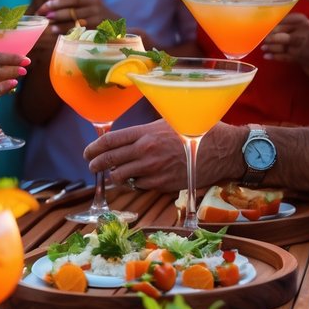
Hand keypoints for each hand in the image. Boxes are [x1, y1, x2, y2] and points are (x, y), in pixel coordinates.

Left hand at [39, 0, 113, 34]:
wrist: (120, 28)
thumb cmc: (104, 14)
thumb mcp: (100, 2)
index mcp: (91, 0)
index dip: (58, 2)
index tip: (45, 6)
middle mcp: (94, 9)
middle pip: (73, 11)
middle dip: (57, 13)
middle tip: (45, 16)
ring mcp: (96, 21)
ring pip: (76, 23)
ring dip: (62, 25)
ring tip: (50, 27)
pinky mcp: (97, 32)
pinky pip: (81, 33)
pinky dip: (71, 34)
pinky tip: (61, 36)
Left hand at [84, 119, 243, 191]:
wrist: (221, 150)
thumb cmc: (196, 131)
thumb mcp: (168, 122)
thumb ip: (147, 132)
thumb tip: (131, 138)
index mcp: (145, 133)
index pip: (110, 141)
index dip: (95, 148)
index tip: (88, 153)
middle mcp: (145, 151)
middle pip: (110, 160)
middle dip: (97, 165)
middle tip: (92, 166)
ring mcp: (153, 170)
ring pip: (122, 177)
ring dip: (116, 176)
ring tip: (115, 175)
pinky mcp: (162, 184)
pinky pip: (140, 186)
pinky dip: (137, 183)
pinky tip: (140, 179)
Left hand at [261, 13, 308, 62]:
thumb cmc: (304, 37)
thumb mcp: (299, 26)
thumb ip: (284, 23)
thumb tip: (263, 23)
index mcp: (301, 20)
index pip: (282, 19)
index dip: (271, 22)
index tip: (261, 24)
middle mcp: (302, 31)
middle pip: (280, 33)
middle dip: (269, 36)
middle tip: (260, 37)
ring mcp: (300, 45)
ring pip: (280, 46)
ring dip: (270, 47)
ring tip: (263, 47)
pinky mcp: (298, 56)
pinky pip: (282, 56)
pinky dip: (273, 56)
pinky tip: (266, 56)